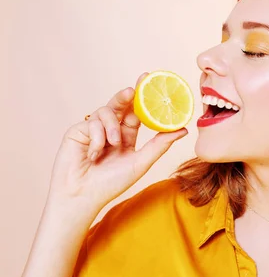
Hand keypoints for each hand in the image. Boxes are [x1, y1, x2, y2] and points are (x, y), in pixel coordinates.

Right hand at [47, 73, 188, 212]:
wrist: (83, 196)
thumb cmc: (112, 183)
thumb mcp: (141, 162)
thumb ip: (160, 145)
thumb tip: (183, 129)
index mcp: (127, 136)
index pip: (137, 112)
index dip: (143, 98)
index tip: (150, 80)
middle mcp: (110, 130)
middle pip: (120, 105)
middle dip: (127, 95)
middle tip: (133, 89)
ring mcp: (93, 129)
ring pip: (106, 112)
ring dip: (112, 128)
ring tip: (113, 144)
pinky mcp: (77, 131)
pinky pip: (91, 124)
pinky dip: (96, 139)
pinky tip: (94, 154)